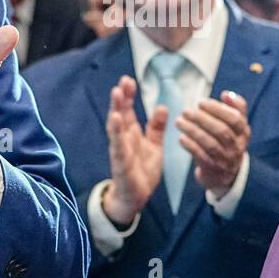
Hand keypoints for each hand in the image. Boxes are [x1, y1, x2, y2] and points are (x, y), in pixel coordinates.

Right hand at [103, 75, 166, 226]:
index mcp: (131, 133)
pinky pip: (118, 145)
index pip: (128, 110)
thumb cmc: (142, 170)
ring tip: (116, 92)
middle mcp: (123, 138)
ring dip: (116, 109)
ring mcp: (120, 149)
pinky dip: (116, 131)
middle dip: (121, 97)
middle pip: (120, 113)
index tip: (129, 80)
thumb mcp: (154, 146)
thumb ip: (156, 128)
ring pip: (116, 126)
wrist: (135, 197)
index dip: (128, 95)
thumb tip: (162, 107)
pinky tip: (116, 118)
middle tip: (123, 81)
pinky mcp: (120, 162)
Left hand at [177, 91, 249, 197]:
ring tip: (179, 121)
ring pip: (209, 143)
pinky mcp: (212, 168)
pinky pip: (201, 156)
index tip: (201, 102)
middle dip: (202, 118)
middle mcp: (237, 147)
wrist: (224, 173)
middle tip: (186, 110)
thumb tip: (226, 94)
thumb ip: (235, 107)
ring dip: (192, 130)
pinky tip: (181, 137)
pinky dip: (190, 145)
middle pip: (221, 131)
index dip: (217, 109)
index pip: (235, 119)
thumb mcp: (236, 125)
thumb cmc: (228, 141)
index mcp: (244, 133)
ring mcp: (225, 159)